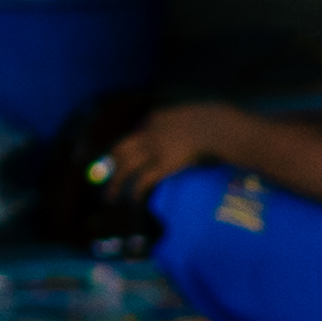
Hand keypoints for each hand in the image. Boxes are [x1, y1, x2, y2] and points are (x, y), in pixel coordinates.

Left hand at [99, 103, 224, 199]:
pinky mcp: (163, 164)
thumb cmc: (215, 122)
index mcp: (155, 118)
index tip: (119, 161)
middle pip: (120, 150)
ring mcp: (154, 149)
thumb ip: (185, 127)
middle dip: (109, 166)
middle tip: (103, 179)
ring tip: (109, 198)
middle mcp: (148, 133)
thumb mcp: (194, 118)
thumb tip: (185, 142)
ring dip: (115, 184)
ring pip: (126, 168)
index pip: (133, 134)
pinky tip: (134, 202)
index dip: (124, 150)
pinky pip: (143, 180)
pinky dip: (137, 192)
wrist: (218, 125)